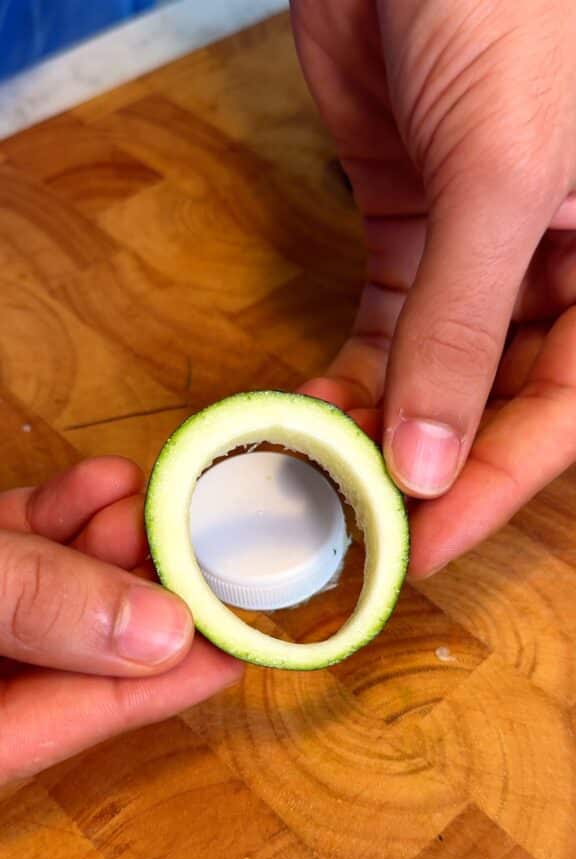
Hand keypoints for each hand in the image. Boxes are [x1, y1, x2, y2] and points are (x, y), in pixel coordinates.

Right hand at [0, 458, 239, 787]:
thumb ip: (36, 606)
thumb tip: (161, 634)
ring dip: (108, 544)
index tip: (241, 640)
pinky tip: (103, 482)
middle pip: (74, 652)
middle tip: (194, 544)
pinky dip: (58, 517)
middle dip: (143, 592)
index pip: (82, 716)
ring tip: (148, 501)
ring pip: (52, 594)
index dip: (170, 679)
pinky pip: (17, 553)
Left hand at [292, 0, 575, 575]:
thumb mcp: (499, 173)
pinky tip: (311, 414)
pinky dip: (352, 373)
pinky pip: (391, 325)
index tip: (423, 548)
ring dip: (382, 427)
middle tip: (360, 522)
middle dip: (429, 465)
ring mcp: (483, 247)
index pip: (563, 410)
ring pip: (439, 370)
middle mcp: (558, 264)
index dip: (492, 485)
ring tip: (322, 477)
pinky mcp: (414, 222)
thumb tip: (427, 460)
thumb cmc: (511, 3)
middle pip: (500, 399)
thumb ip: (464, 324)